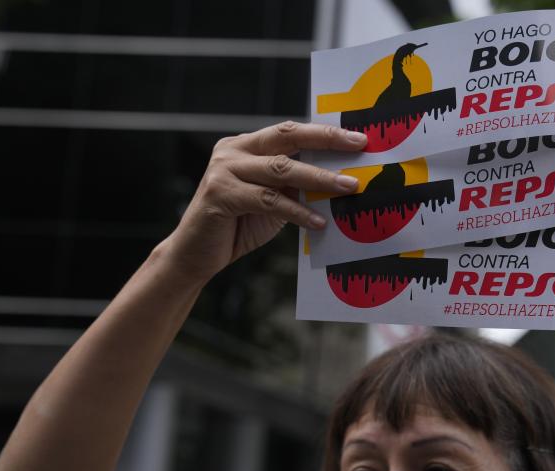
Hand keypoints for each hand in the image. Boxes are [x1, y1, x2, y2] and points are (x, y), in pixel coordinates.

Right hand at [161, 121, 366, 281]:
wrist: (196, 255)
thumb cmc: (238, 226)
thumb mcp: (273, 201)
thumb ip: (295, 187)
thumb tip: (339, 180)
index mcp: (246, 146)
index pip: (290, 132)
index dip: (324, 133)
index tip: (358, 138)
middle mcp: (233, 150)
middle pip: (286, 138)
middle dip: (326, 140)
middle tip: (358, 146)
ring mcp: (224, 170)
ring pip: (281, 169)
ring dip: (319, 178)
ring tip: (349, 186)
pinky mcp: (221, 194)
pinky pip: (269, 201)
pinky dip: (297, 212)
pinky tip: (318, 222)